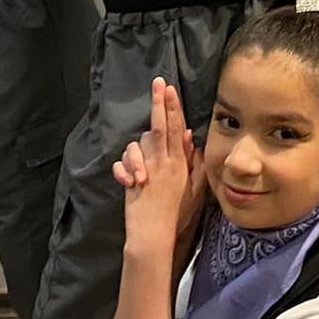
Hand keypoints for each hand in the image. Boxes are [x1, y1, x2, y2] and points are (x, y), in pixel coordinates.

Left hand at [116, 77, 205, 246]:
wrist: (154, 235)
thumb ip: (194, 164)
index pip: (177, 128)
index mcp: (179, 163)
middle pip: (160, 125)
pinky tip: (129, 179)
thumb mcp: (194, 191)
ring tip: (141, 170)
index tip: (170, 89)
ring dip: (138, 150)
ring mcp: (147, 168)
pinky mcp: (133, 178)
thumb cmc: (176, 216)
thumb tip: (190, 138)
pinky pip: (125, 161)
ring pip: (139, 143)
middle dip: (159, 103)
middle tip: (158, 83)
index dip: (173, 107)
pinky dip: (125, 167)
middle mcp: (164, 162)